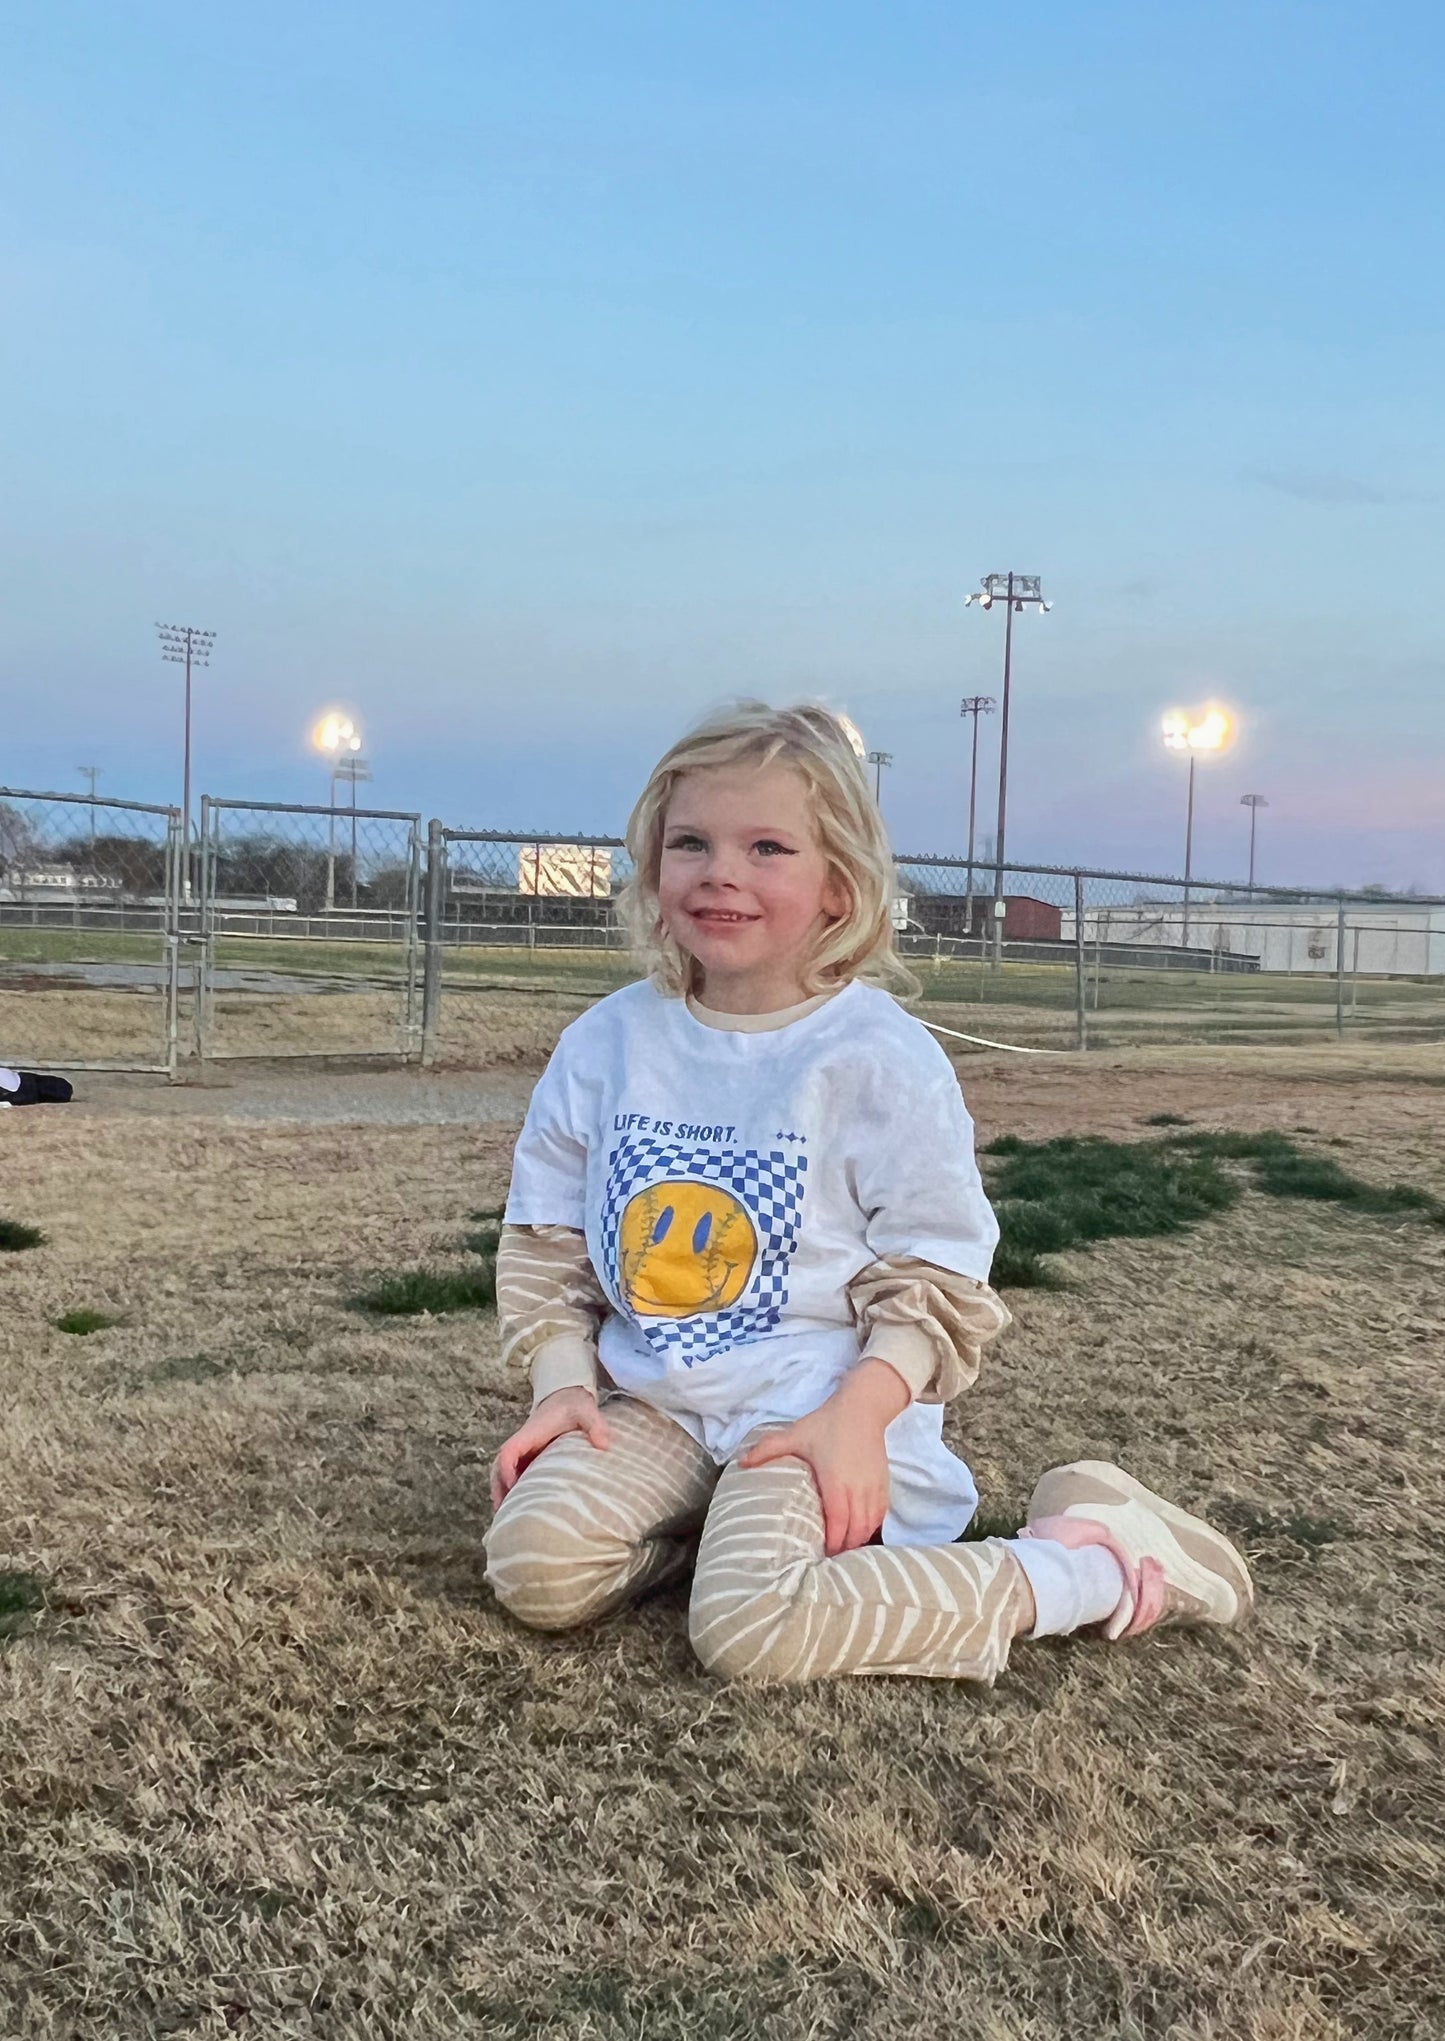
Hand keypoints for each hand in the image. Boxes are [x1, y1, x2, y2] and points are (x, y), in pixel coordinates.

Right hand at [489, 1387, 610, 1509]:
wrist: (567, 1395)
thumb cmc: (574, 1404)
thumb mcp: (587, 1410)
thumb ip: (596, 1425)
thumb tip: (603, 1446)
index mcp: (531, 1433)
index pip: (509, 1452)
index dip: (507, 1470)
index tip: (513, 1487)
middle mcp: (523, 1442)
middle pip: (499, 1465)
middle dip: (498, 1487)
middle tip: (503, 1512)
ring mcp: (525, 1450)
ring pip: (502, 1471)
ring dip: (501, 1490)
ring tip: (505, 1515)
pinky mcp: (529, 1455)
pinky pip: (514, 1472)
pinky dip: (510, 1487)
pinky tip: (517, 1505)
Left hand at [736, 1358, 909, 1555]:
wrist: (862, 1409)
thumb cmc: (827, 1424)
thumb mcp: (795, 1434)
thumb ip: (768, 1448)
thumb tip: (740, 1462)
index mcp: (835, 1481)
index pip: (838, 1523)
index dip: (832, 1544)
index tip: (821, 1556)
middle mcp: (858, 1489)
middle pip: (856, 1531)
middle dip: (844, 1549)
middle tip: (829, 1560)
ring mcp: (873, 1487)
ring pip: (870, 1525)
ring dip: (858, 1540)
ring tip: (843, 1551)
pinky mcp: (884, 1483)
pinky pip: (880, 1514)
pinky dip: (871, 1528)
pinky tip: (859, 1533)